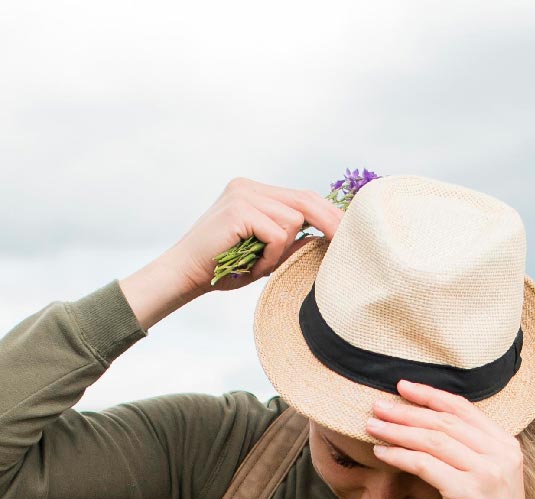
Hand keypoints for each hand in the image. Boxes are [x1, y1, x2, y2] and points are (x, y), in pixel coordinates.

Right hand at [162, 177, 344, 297]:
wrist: (184, 274)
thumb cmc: (224, 268)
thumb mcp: (265, 253)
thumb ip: (290, 242)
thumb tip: (324, 238)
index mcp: (255, 191)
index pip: (303, 196)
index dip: (330, 213)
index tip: (350, 232)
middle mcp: (249, 187)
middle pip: (306, 199)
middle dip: (330, 222)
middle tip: (346, 244)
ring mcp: (243, 195)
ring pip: (293, 221)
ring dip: (282, 251)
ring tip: (258, 265)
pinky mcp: (239, 209)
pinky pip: (278, 234)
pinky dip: (271, 256)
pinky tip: (251, 265)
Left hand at [365, 379, 532, 498]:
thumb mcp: (491, 477)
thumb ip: (472, 451)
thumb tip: (430, 427)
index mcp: (506, 444)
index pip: (464, 408)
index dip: (431, 395)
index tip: (404, 387)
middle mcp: (499, 453)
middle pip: (445, 421)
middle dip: (407, 411)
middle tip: (378, 404)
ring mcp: (485, 471)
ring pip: (433, 440)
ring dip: (398, 430)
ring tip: (373, 426)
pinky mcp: (466, 491)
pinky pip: (425, 465)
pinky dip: (400, 455)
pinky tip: (382, 452)